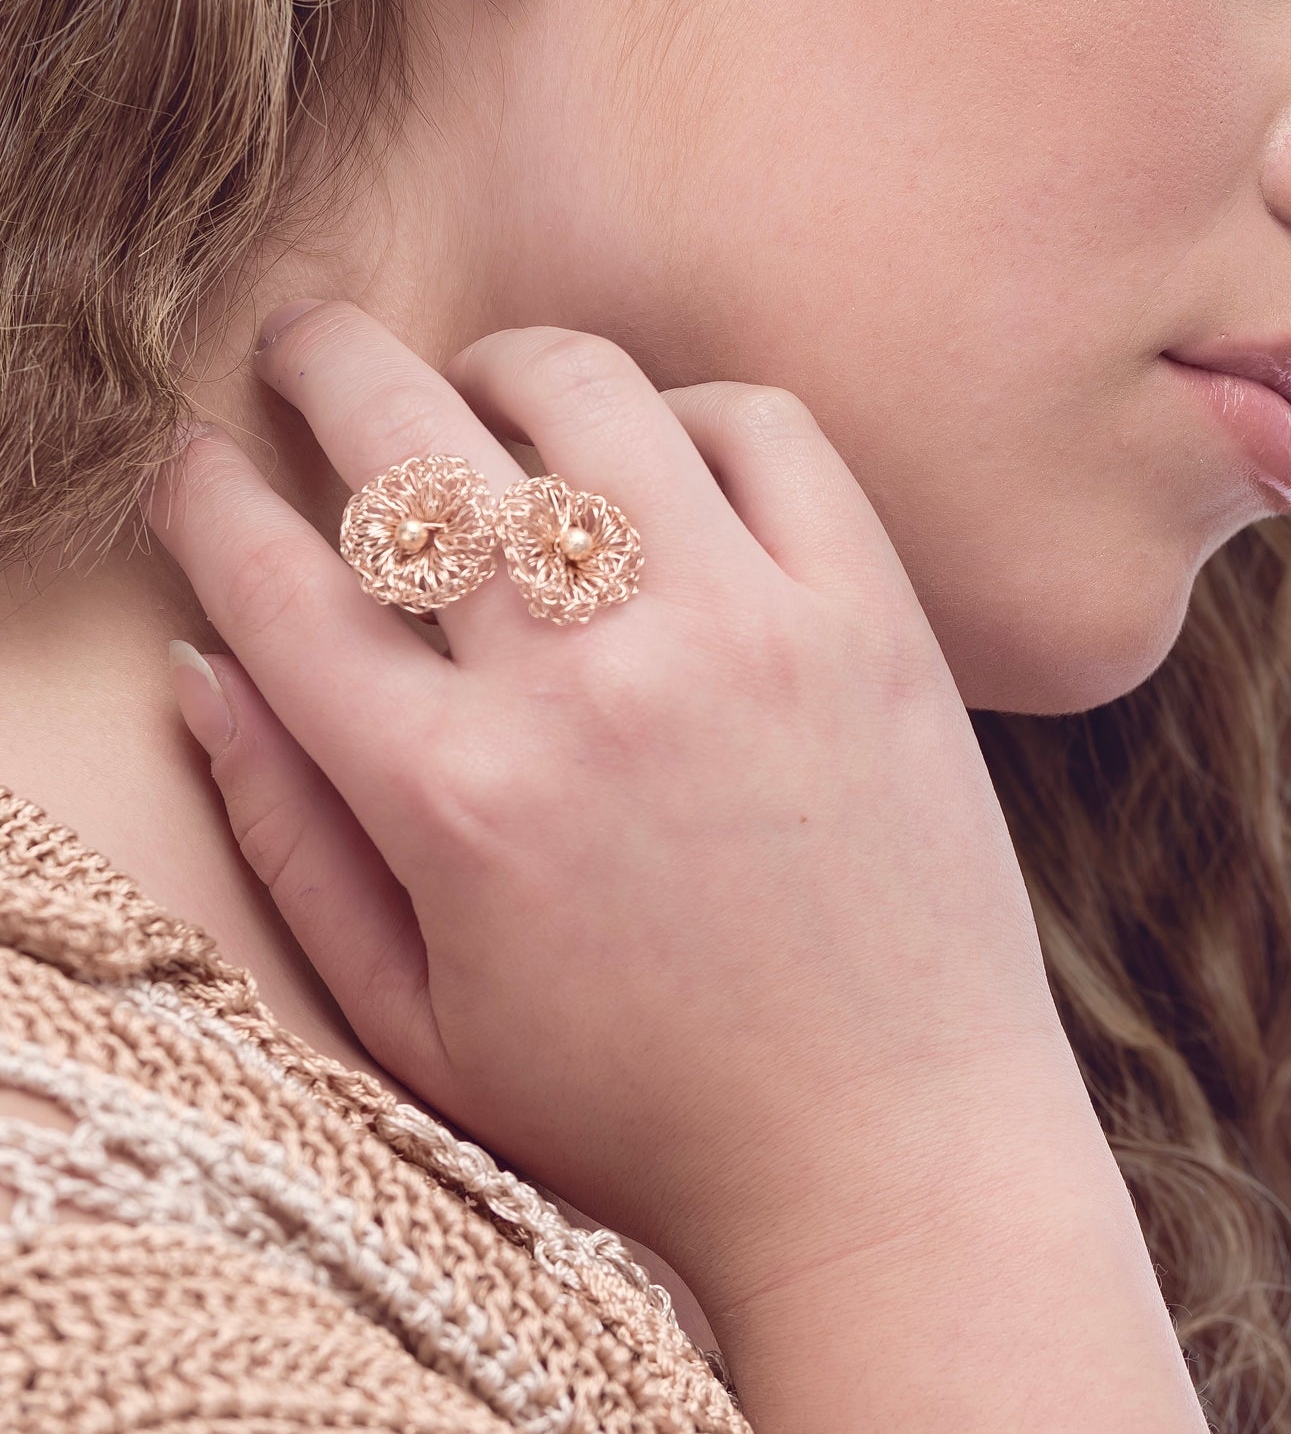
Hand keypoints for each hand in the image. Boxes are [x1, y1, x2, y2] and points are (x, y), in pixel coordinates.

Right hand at [146, 301, 1059, 1294]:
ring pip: (584, 396)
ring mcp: (743, 635)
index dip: (202, 497)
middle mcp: (590, 687)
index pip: (276, 587)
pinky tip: (665, 465)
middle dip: (322, 362)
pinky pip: (767, 432)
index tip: (186, 461)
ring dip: (502, 367)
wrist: (889, 1152)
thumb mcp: (425, 1025)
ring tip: (484, 392)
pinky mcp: (868, 621)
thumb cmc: (646, 1112)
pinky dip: (692, 414)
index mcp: (456, 799)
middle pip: (408, 444)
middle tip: (305, 351)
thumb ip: (293, 845)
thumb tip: (201, 673)